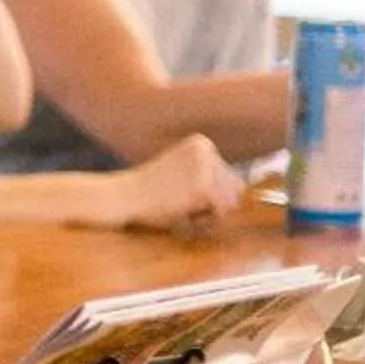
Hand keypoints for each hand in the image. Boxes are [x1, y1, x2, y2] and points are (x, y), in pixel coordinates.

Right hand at [109, 133, 243, 230]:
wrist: (120, 196)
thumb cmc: (146, 192)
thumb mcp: (180, 174)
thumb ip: (207, 177)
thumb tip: (244, 191)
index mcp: (201, 143)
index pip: (230, 177)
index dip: (212, 195)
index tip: (182, 194)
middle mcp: (207, 149)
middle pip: (237, 188)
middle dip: (214, 204)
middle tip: (181, 204)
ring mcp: (206, 166)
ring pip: (232, 202)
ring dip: (209, 213)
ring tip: (180, 207)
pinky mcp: (203, 185)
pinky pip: (221, 211)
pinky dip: (204, 219)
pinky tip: (180, 211)